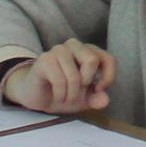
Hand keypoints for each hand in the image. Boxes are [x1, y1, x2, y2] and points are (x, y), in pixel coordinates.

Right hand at [0, 40, 114, 113]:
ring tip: (65, 99)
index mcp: (88, 51)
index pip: (108, 59)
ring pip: (75, 75)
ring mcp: (58, 51)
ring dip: (72, 94)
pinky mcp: (44, 59)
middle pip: (92, 60)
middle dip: (86, 83)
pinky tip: (57, 97)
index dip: (108, 77)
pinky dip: (61, 95)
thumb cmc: (63, 92)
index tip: (99, 90)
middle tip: (78, 93)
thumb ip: (96, 99)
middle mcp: (74, 46)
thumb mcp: (83, 100)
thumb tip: (105, 100)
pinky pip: (60, 80)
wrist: (36, 96)